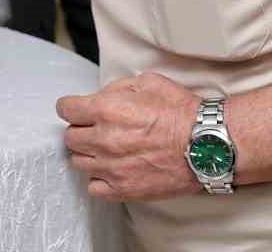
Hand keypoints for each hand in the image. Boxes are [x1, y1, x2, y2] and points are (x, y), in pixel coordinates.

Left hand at [57, 72, 200, 201]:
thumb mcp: (148, 82)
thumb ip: (117, 88)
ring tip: (107, 150)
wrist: (206, 144)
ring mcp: (112, 167)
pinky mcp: (123, 189)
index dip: (71, 108)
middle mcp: (104, 139)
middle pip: (70, 137)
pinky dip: (99, 179)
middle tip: (97, 129)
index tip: (77, 110)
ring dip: (89, 154)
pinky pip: (94, 187)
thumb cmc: (182, 113)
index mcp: (107, 109)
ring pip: (79, 162)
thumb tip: (101, 96)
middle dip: (81, 130)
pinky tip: (112, 170)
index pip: (65, 109)